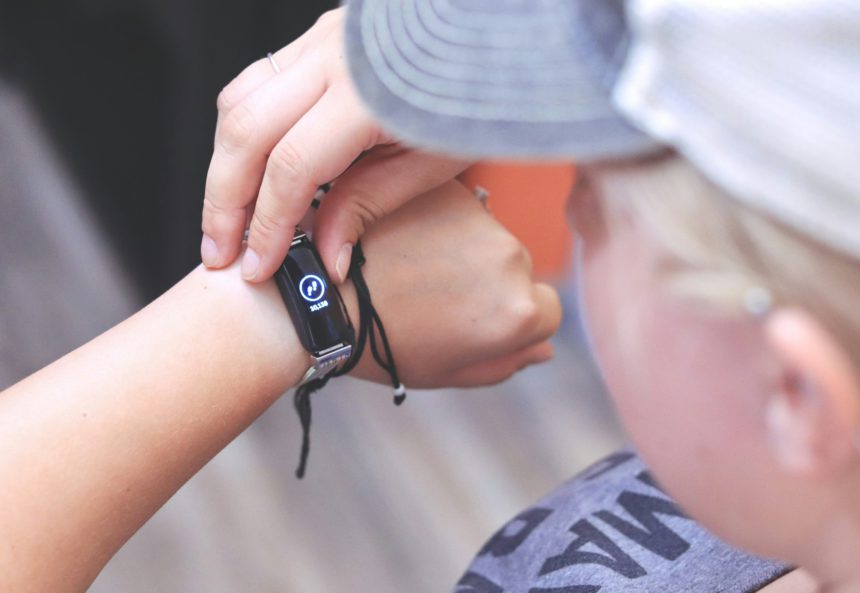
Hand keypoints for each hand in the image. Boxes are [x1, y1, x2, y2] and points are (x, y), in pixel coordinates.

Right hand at [201, 7, 469, 284]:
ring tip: (226, 218)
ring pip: (237, 103)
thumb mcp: (433, 164)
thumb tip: (323, 255)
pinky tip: (247, 170)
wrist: (488, 37)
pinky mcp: (313, 40)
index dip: (268, 225)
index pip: (292, 168)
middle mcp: (331, 59)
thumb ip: (369, 204)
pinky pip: (255, 84)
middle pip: (245, 133)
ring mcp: (317, 42)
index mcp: (366, 95)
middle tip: (218, 252)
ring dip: (224, 165)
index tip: (257, 267)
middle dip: (223, 201)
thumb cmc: (475, 98)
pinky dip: (242, 132)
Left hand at [344, 180, 562, 387]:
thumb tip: (543, 350)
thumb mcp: (449, 372)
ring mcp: (479, 217)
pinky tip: (402, 238)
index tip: (474, 317)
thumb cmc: (380, 345)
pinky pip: (459, 205)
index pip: (546, 310)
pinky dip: (438, 218)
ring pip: (487, 232)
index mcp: (518, 312)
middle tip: (433, 291)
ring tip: (410, 264)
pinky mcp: (448, 189)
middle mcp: (511, 257)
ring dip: (463, 244)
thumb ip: (505, 362)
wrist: (319, 298)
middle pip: (517, 267)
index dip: (512, 318)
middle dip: (487, 278)